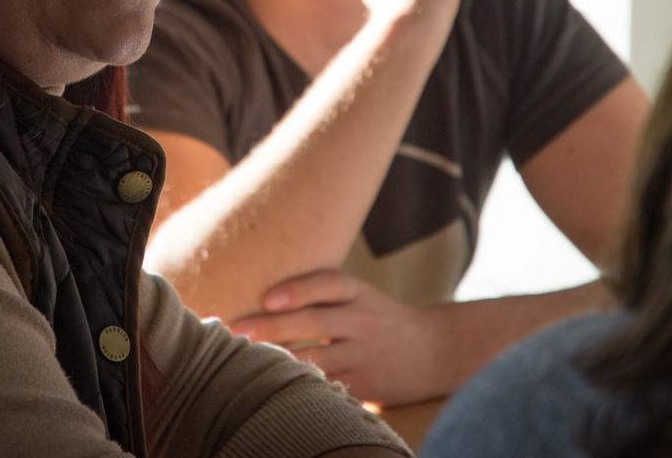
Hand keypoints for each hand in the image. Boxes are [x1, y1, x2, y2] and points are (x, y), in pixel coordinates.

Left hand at [228, 269, 450, 405]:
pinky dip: (305, 385)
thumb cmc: (377, 316)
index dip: (299, 289)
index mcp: (359, 292)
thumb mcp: (357, 294)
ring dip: (282, 361)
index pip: (329, 284)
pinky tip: (276, 386)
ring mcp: (366, 354)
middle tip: (238, 331)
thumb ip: (318, 292)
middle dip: (275, 328)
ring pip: (320, 359)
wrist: (433, 350)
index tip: (267, 298)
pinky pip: (331, 386)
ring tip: (248, 362)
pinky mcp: (366, 384)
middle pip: (317, 322)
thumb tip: (256, 292)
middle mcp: (364, 320)